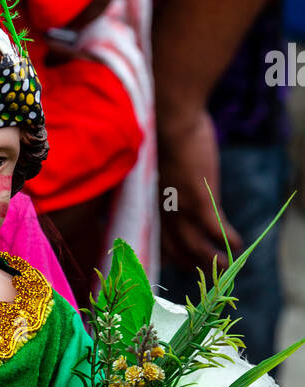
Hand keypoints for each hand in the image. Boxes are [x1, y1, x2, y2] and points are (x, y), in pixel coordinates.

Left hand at [157, 106, 242, 272]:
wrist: (167, 118)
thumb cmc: (159, 132)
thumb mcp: (152, 163)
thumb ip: (157, 179)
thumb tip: (164, 180)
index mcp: (148, 203)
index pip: (155, 239)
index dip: (169, 254)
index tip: (180, 260)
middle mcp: (161, 212)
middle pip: (175, 251)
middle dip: (191, 264)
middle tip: (206, 268)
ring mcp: (180, 209)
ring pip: (196, 249)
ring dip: (213, 261)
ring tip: (226, 265)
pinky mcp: (200, 201)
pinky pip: (217, 232)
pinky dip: (229, 241)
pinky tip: (237, 243)